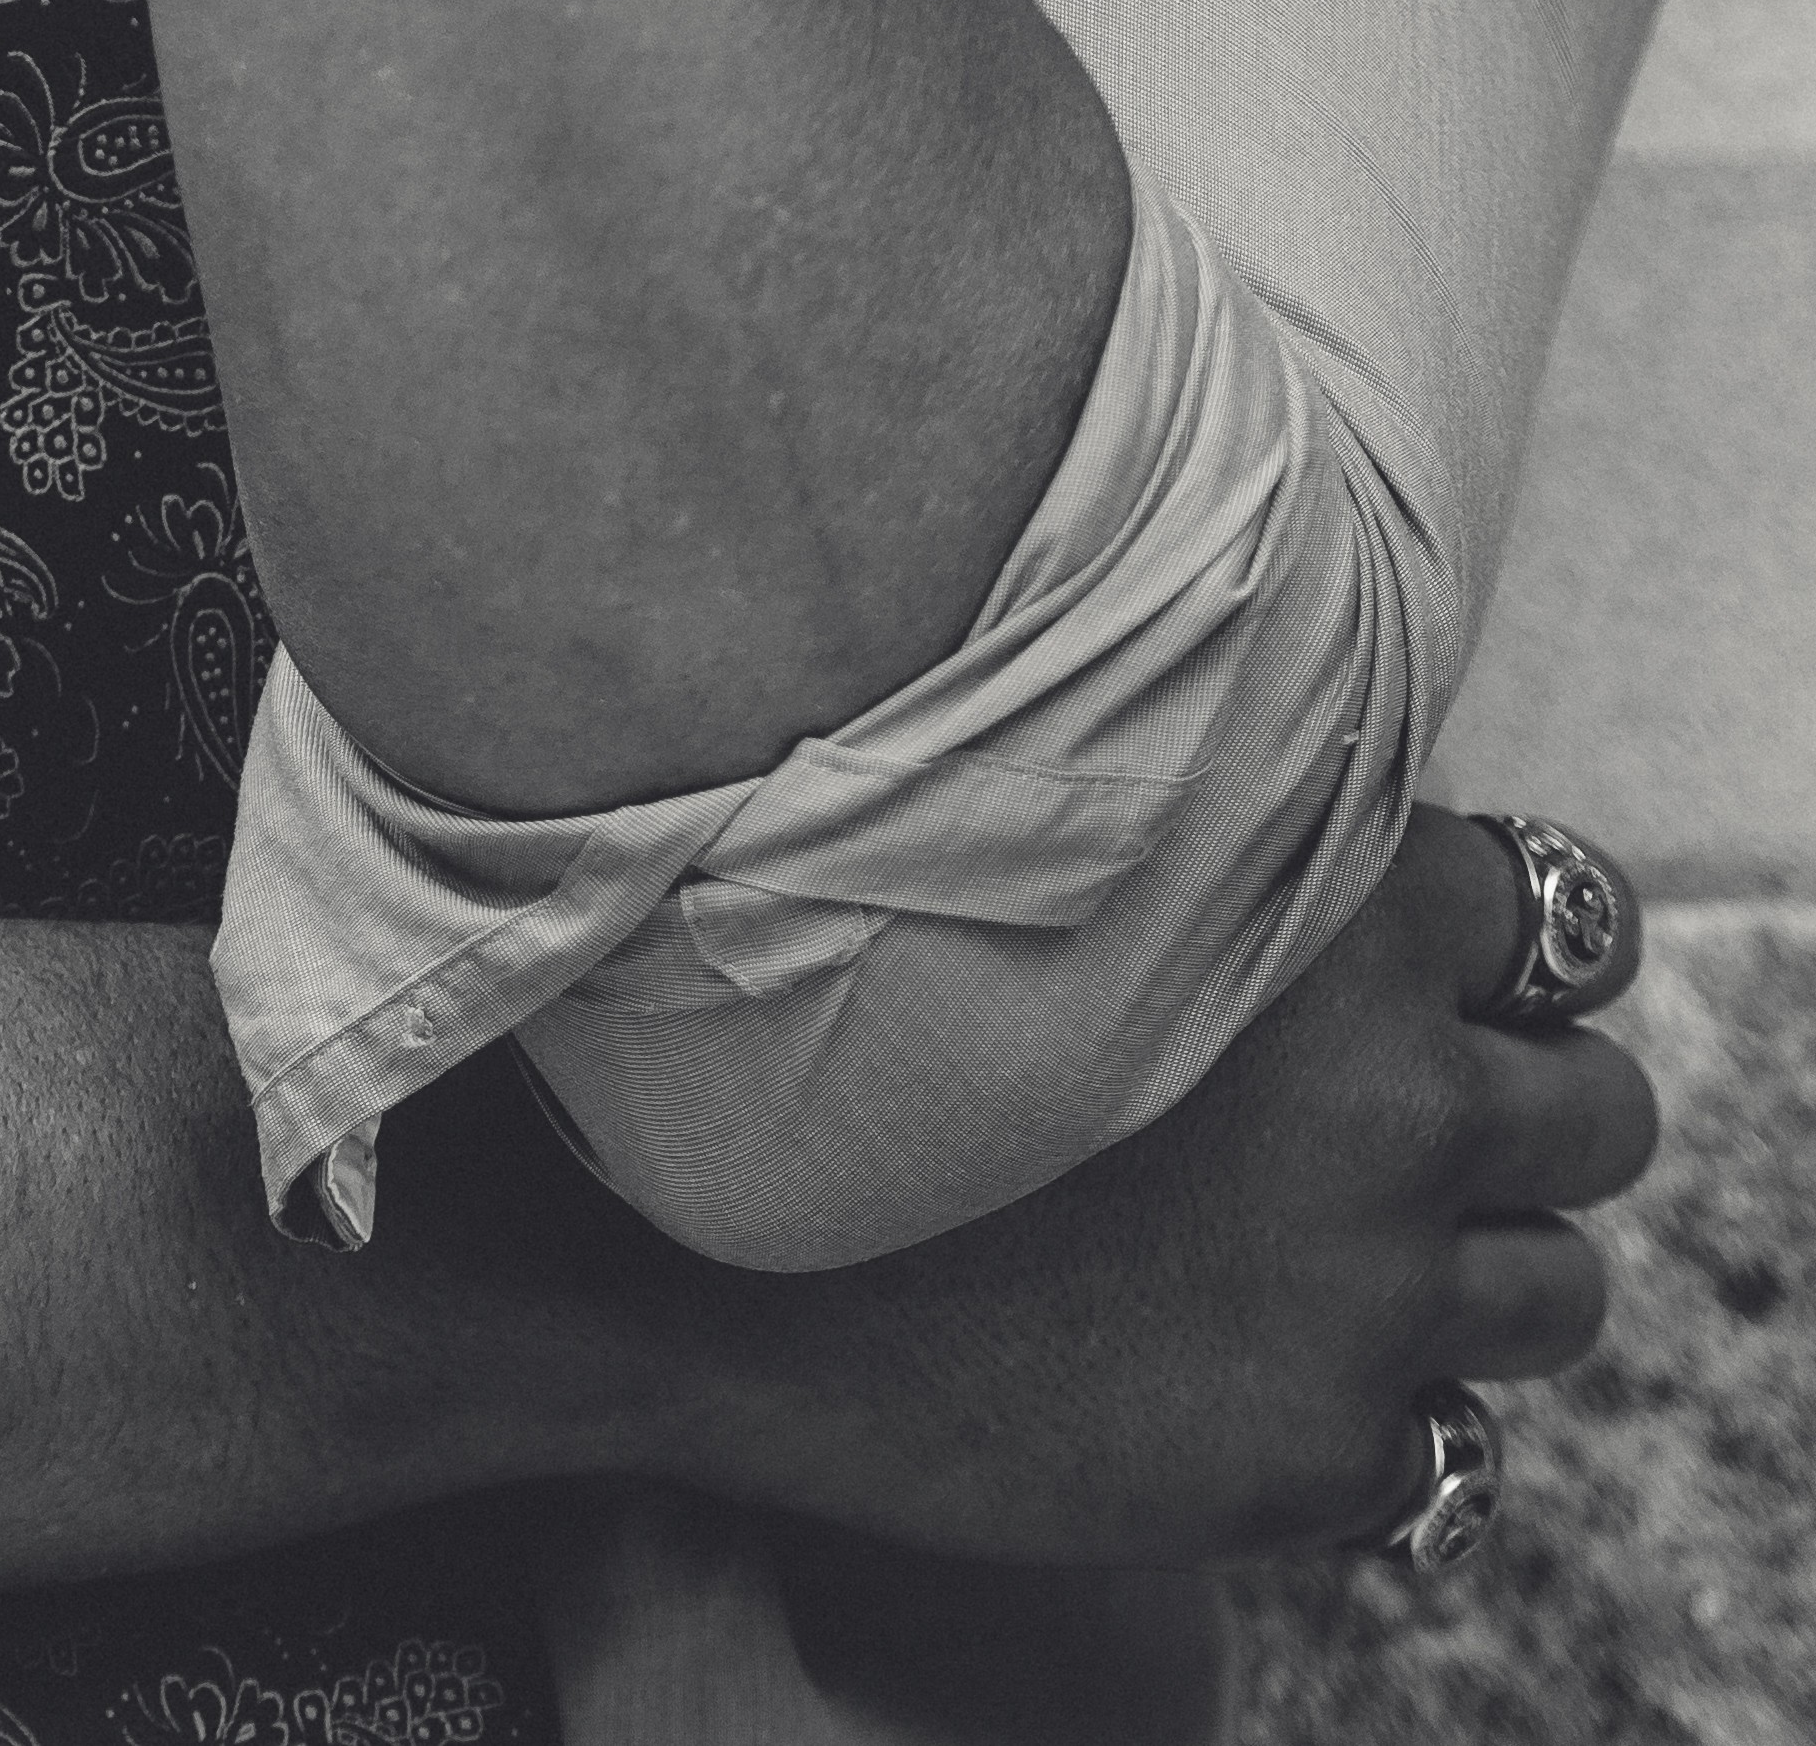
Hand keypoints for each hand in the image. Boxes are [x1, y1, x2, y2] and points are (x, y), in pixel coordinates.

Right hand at [588, 808, 1660, 1566]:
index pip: (1548, 915)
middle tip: (1387, 1122)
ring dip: (1464, 1266)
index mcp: (1332, 911)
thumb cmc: (838, 996)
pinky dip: (1363, 1405)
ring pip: (1558, 1293)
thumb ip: (1228, 843)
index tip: (1388, 972)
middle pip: (1602, 1114)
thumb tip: (1336, 848)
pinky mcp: (1319, 1456)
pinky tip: (1226, 1354)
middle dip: (1515, 1111)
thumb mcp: (1045, 850)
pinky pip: (1444, 1443)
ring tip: (1317, 1249)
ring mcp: (1364, 1292)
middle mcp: (1389, 1096)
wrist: (696, 1233)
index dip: (1469, 947)